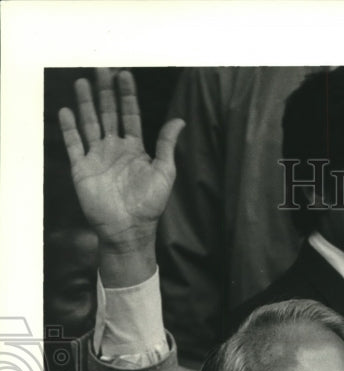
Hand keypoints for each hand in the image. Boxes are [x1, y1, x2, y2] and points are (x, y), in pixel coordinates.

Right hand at [59, 69, 183, 268]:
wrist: (128, 229)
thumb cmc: (150, 204)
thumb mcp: (164, 171)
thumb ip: (167, 144)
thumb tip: (179, 119)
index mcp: (135, 149)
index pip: (130, 115)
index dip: (127, 95)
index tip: (125, 75)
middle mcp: (115, 149)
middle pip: (108, 113)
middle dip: (105, 92)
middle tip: (102, 69)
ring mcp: (97, 157)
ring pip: (89, 123)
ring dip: (85, 103)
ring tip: (83, 82)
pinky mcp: (81, 168)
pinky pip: (73, 143)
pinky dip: (69, 128)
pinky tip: (66, 111)